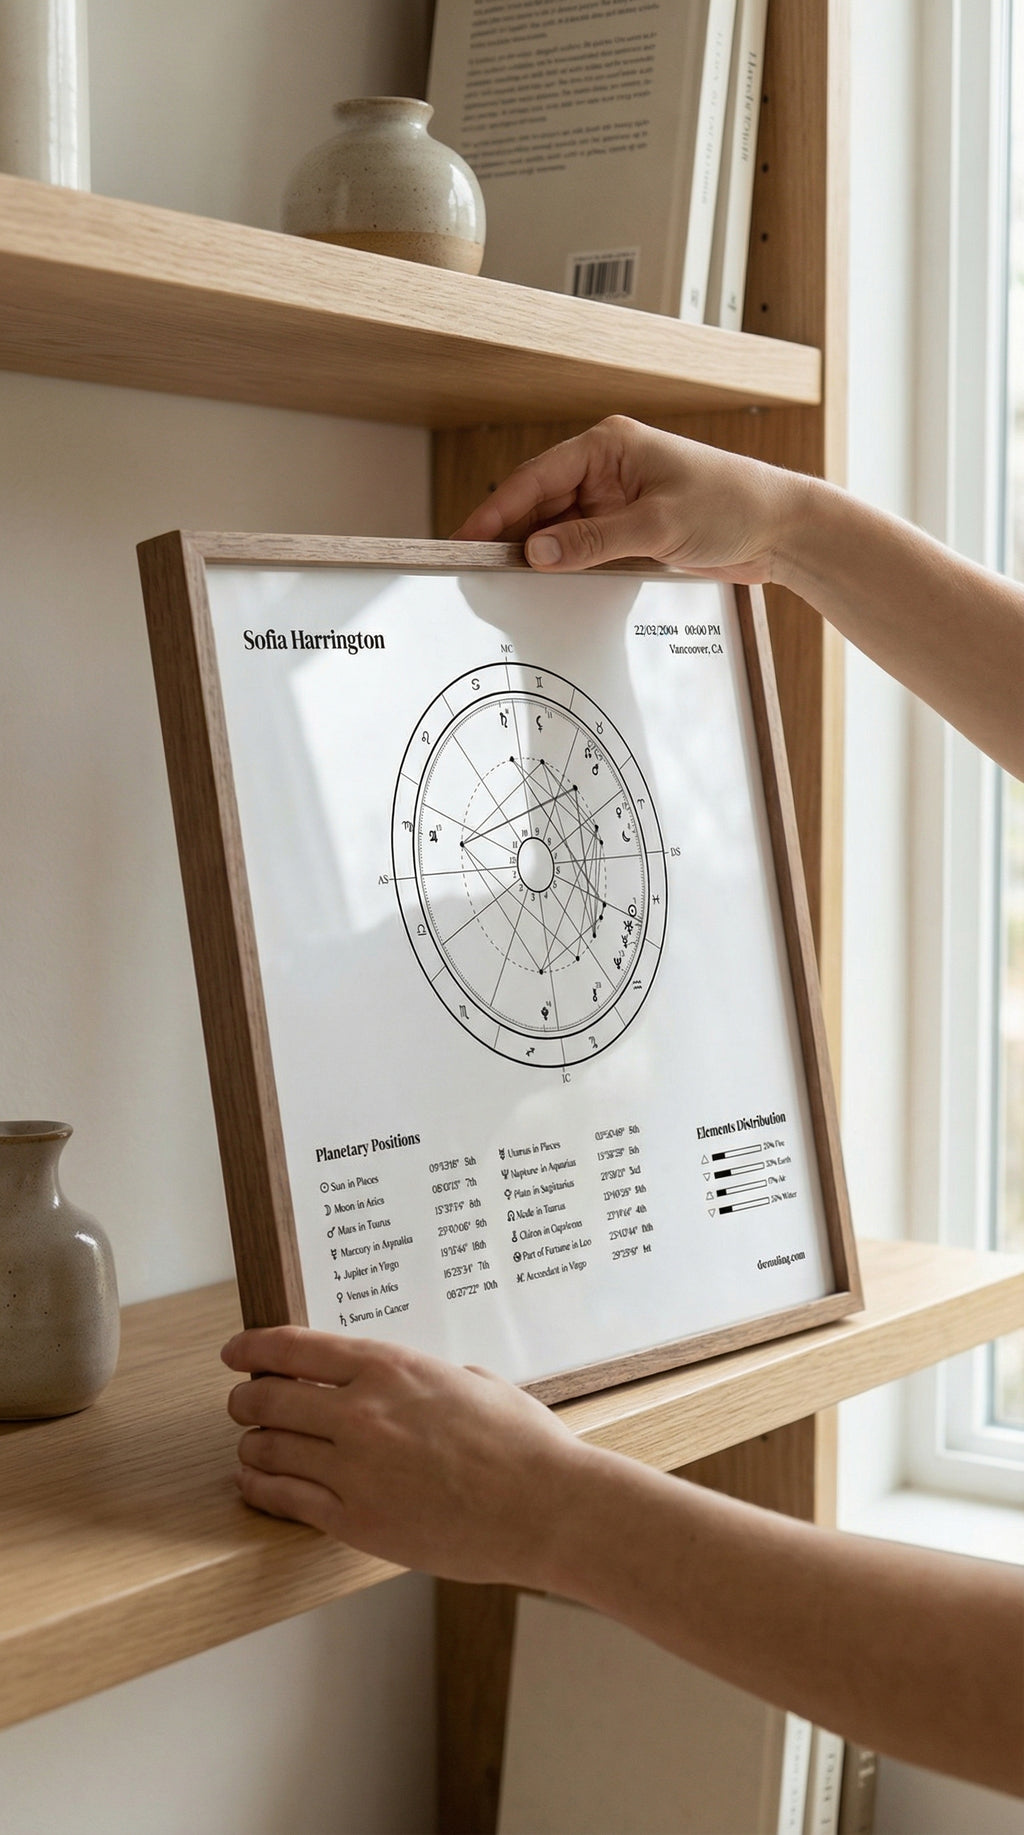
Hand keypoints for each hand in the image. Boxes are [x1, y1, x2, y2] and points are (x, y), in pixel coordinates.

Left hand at [222, 1327, 588, 1583]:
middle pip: (267, 1400)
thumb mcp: (472, 1381)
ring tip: (251, 1447)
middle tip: (241, 1404)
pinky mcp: (357, 1522)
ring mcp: (354, 1470)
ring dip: (250, 1445)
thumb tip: (412, 1382)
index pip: (293, 1348)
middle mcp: (360, 1414)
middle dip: (245, 1401)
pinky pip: (284, 1500)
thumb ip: (426, 1377)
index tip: (234, 1353)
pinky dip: (260, 1488)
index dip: (252, 1349)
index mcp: (389, 1368)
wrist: (546, 1507)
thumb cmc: (523, 1444)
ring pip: (266, 1449)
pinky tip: (256, 1483)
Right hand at [453, 415, 803, 581]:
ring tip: (506, 585)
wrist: (780, 529)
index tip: (467, 539)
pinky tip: (548, 586)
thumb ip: (593, 540)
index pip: (536, 478)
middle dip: (511, 536)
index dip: (497, 511)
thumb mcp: (657, 525)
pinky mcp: (628, 529)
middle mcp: (607, 468)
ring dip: (538, 554)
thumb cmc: (732, 504)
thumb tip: (538, 553)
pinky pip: (582, 546)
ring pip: (558, 529)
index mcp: (608, 446)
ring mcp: (616, 500)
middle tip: (477, 571)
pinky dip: (565, 565)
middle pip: (540, 504)